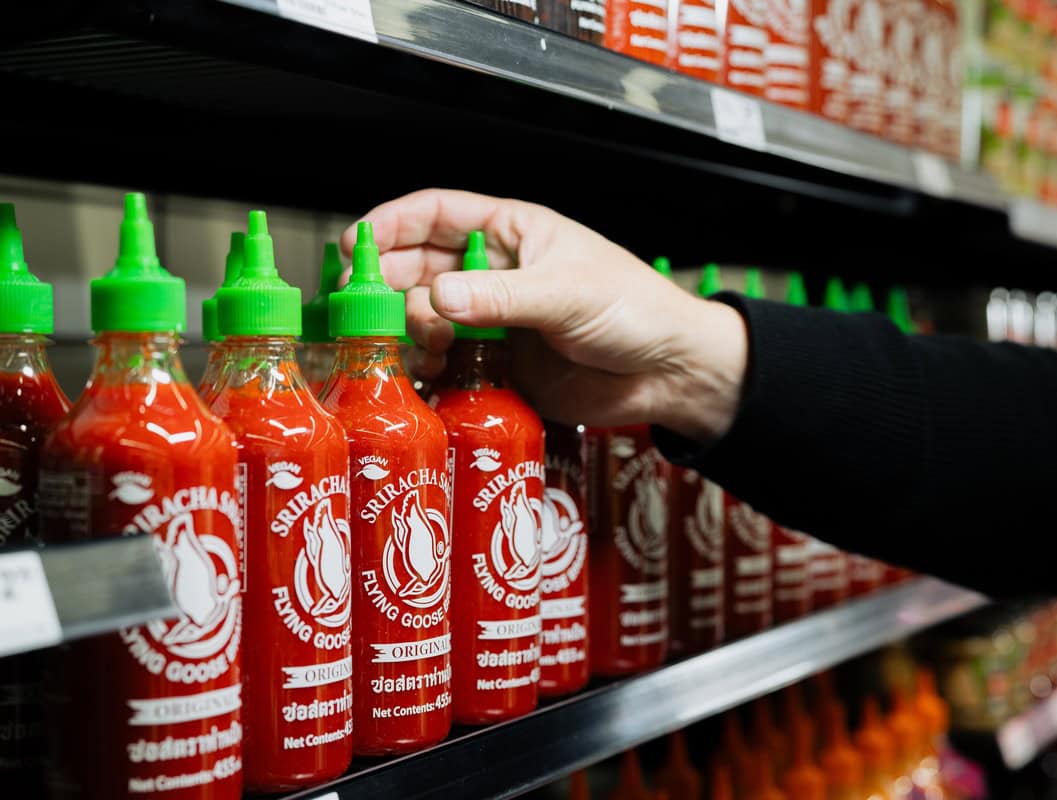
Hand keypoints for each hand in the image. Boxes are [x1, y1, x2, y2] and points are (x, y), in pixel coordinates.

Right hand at [343, 189, 747, 441]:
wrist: (668, 373)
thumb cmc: (635, 310)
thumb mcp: (568, 294)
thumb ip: (501, 298)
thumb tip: (437, 298)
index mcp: (513, 233)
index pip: (437, 214)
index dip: (392, 224)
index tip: (356, 245)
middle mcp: (496, 273)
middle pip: (419, 268)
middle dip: (390, 286)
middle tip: (365, 310)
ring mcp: (495, 319)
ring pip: (429, 318)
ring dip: (414, 331)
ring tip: (428, 346)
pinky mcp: (500, 363)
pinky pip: (450, 361)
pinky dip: (434, 368)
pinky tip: (434, 374)